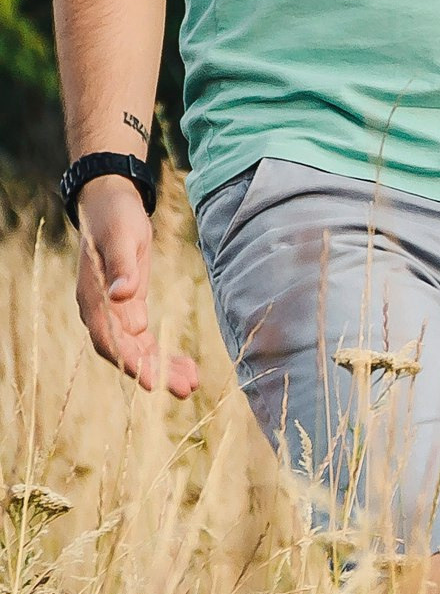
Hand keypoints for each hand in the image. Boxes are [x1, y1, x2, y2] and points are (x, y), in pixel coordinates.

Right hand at [73, 176, 196, 397]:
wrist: (111, 204)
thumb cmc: (114, 219)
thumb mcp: (121, 238)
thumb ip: (121, 267)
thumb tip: (122, 296)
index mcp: (94, 300)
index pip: (110, 341)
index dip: (131, 363)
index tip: (152, 383)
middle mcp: (101, 312)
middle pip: (127, 352)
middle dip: (154, 372)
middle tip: (186, 390)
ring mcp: (114, 312)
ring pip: (138, 350)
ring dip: (162, 367)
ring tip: (191, 385)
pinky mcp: (129, 307)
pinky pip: (144, 339)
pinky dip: (162, 352)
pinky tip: (185, 365)